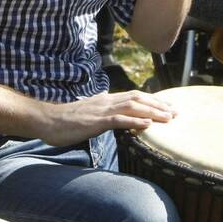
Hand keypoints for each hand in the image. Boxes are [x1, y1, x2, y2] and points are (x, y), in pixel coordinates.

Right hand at [41, 91, 174, 146]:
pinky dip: (135, 121)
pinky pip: (118, 120)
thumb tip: (112, 118)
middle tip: (176, 112)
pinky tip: (147, 125)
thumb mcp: (87, 116)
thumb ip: (101, 115)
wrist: (46, 120)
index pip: (133, 96)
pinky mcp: (95, 121)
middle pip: (137, 98)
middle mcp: (105, 101)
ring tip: (169, 118)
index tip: (168, 107)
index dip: (152, 101)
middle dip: (158, 105)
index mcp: (105, 100)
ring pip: (132, 106)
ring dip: (152, 111)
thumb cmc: (64, 121)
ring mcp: (101, 110)